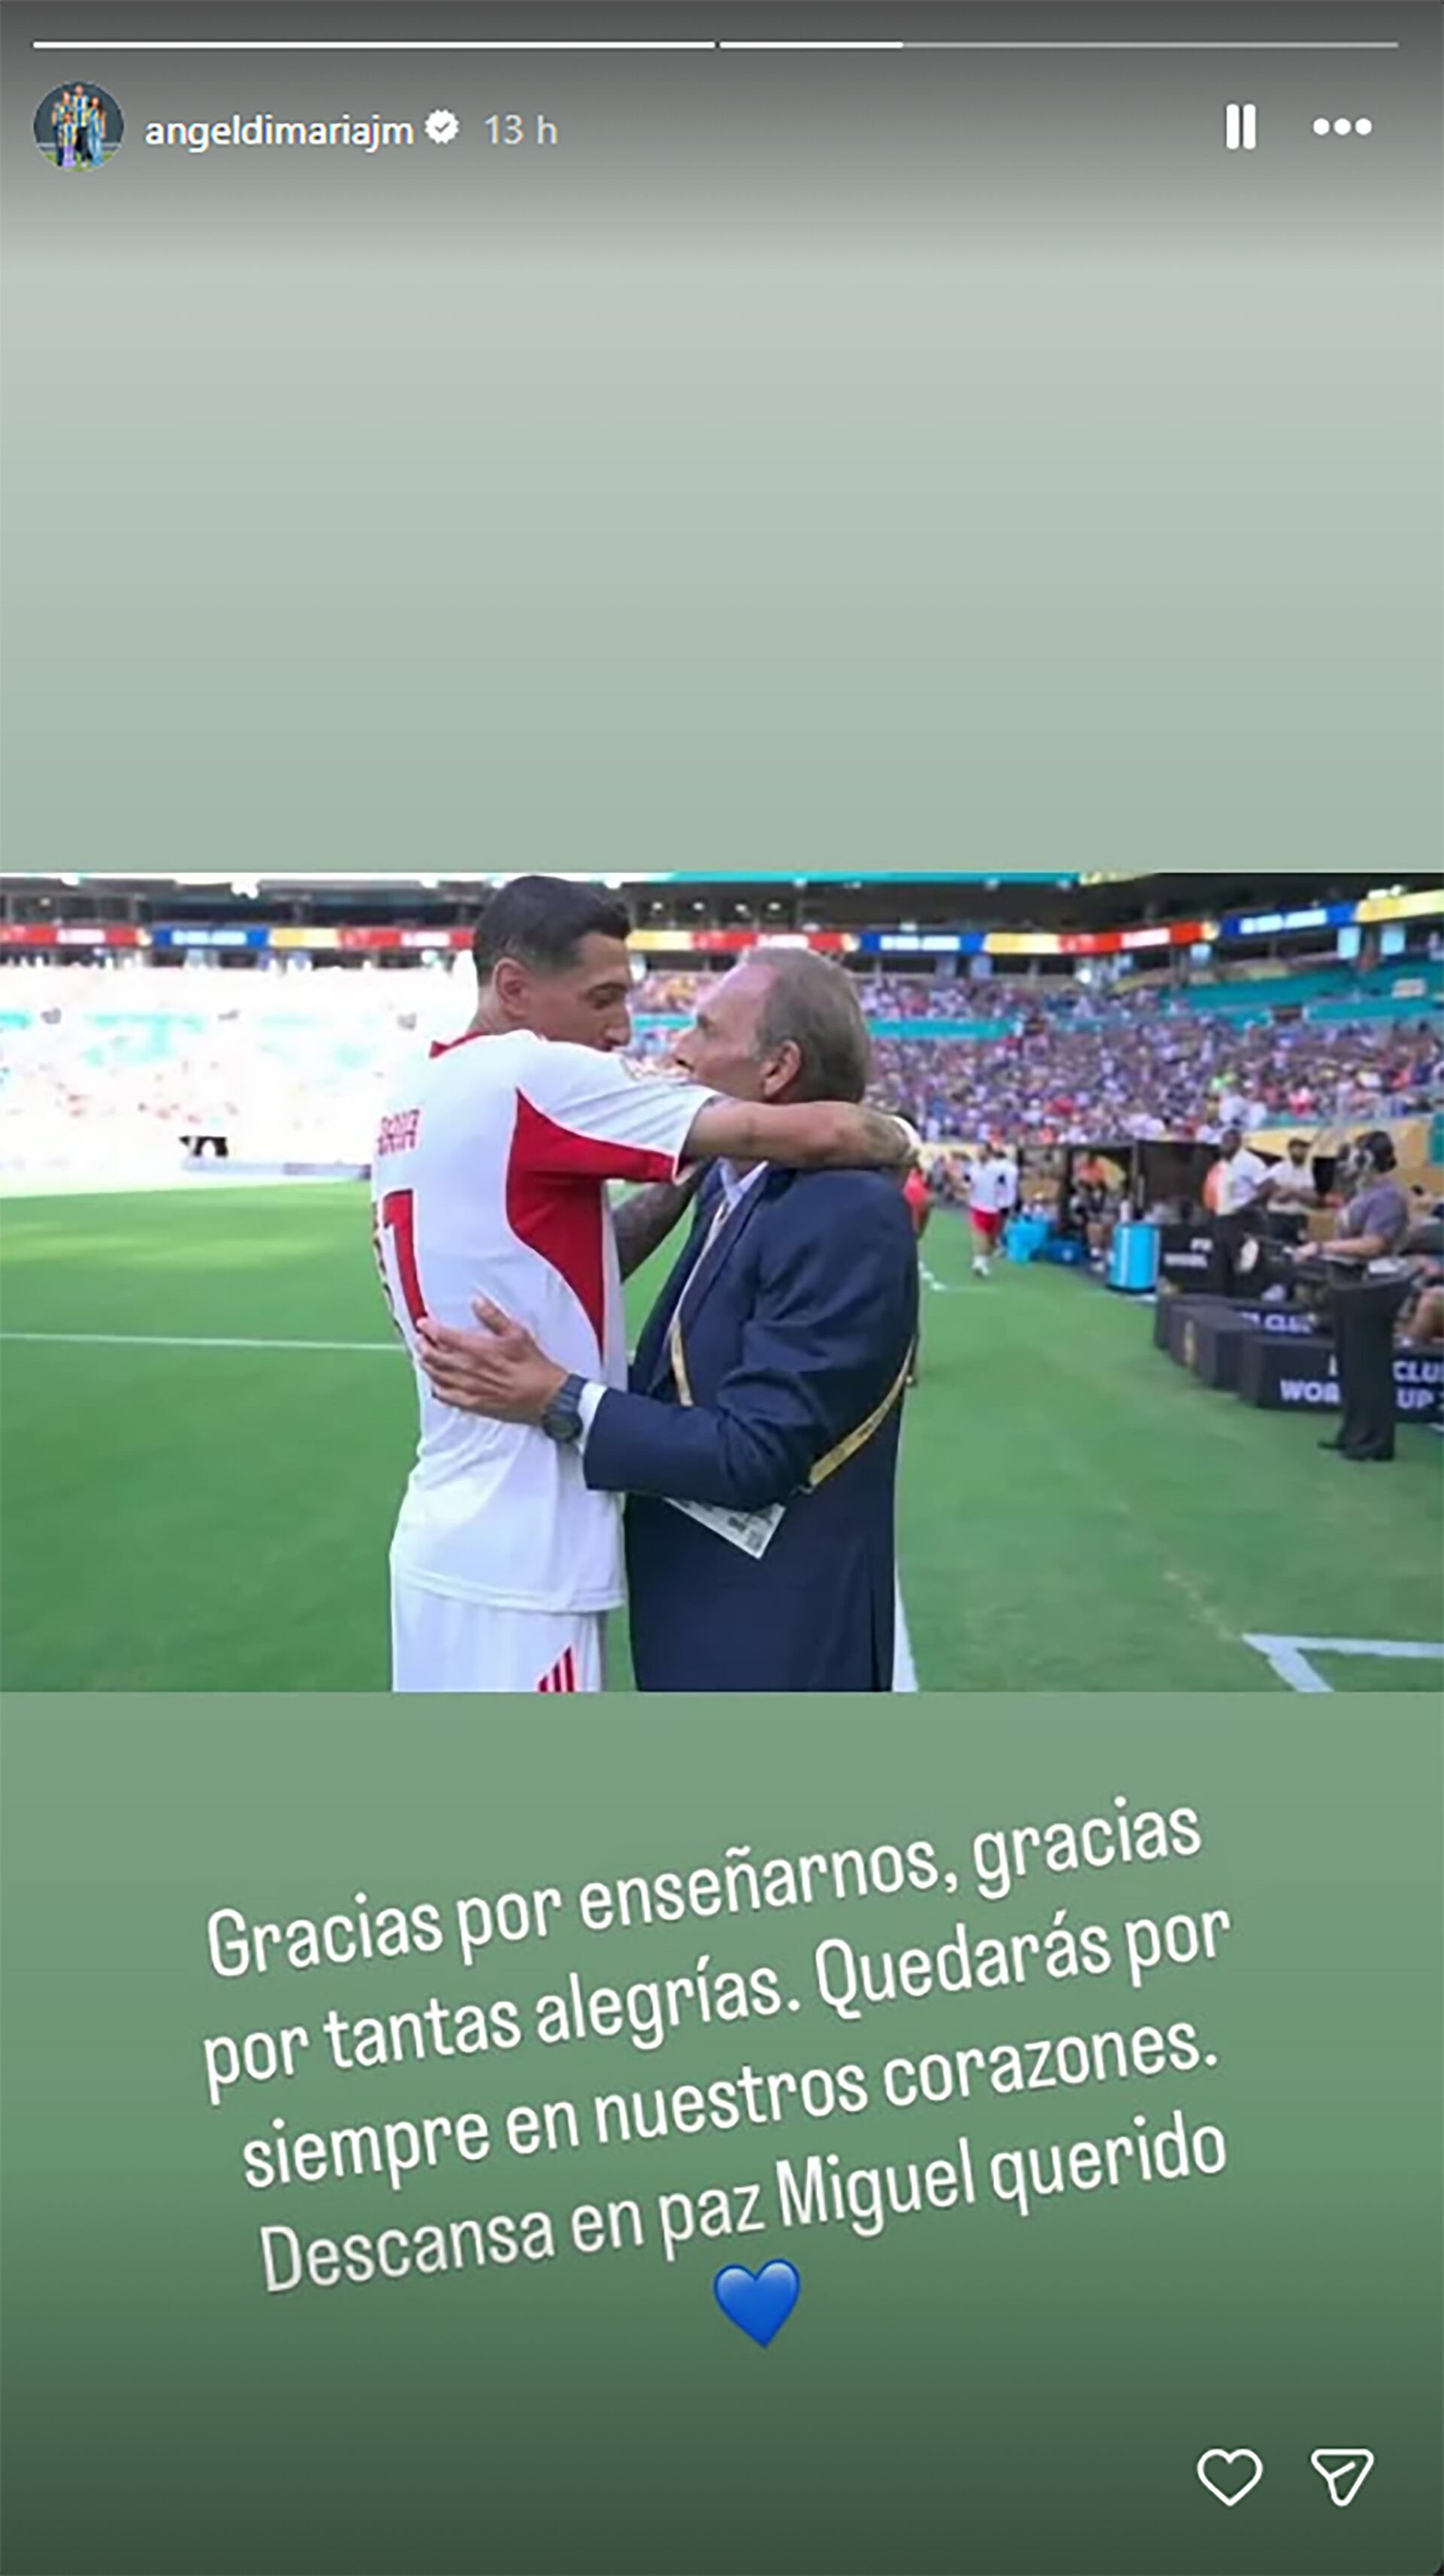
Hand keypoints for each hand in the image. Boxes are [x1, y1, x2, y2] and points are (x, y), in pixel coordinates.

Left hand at [415, 1298, 567, 1424]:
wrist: (546, 1397)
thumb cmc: (534, 1366)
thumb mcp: (518, 1334)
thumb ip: (494, 1317)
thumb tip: (477, 1302)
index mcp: (479, 1349)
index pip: (444, 1337)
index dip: (429, 1329)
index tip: (423, 1323)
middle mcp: (469, 1369)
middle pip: (434, 1357)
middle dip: (422, 1346)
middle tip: (419, 1339)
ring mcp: (469, 1388)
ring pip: (437, 1376)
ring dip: (426, 1365)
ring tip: (422, 1357)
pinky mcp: (474, 1404)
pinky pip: (447, 1397)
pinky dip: (436, 1388)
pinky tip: (435, 1384)